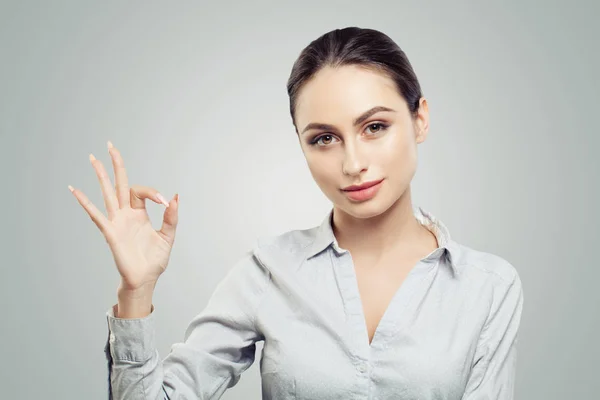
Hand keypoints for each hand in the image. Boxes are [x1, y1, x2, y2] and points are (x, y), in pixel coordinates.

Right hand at [69, 141, 178, 291]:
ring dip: (100, 176)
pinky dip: (85, 202)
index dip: (153, 192)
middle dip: (116, 165)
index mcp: (140, 213)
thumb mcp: (168, 237)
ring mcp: (116, 221)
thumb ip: (171, 218)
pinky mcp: (110, 232)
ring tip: (92, 158)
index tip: (164, 201)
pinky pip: (96, 215)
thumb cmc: (154, 260)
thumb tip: (174, 197)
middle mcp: (126, 214)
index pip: (141, 191)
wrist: (145, 279)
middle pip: (119, 184)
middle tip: (110, 145)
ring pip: (107, 193)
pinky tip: (74, 190)